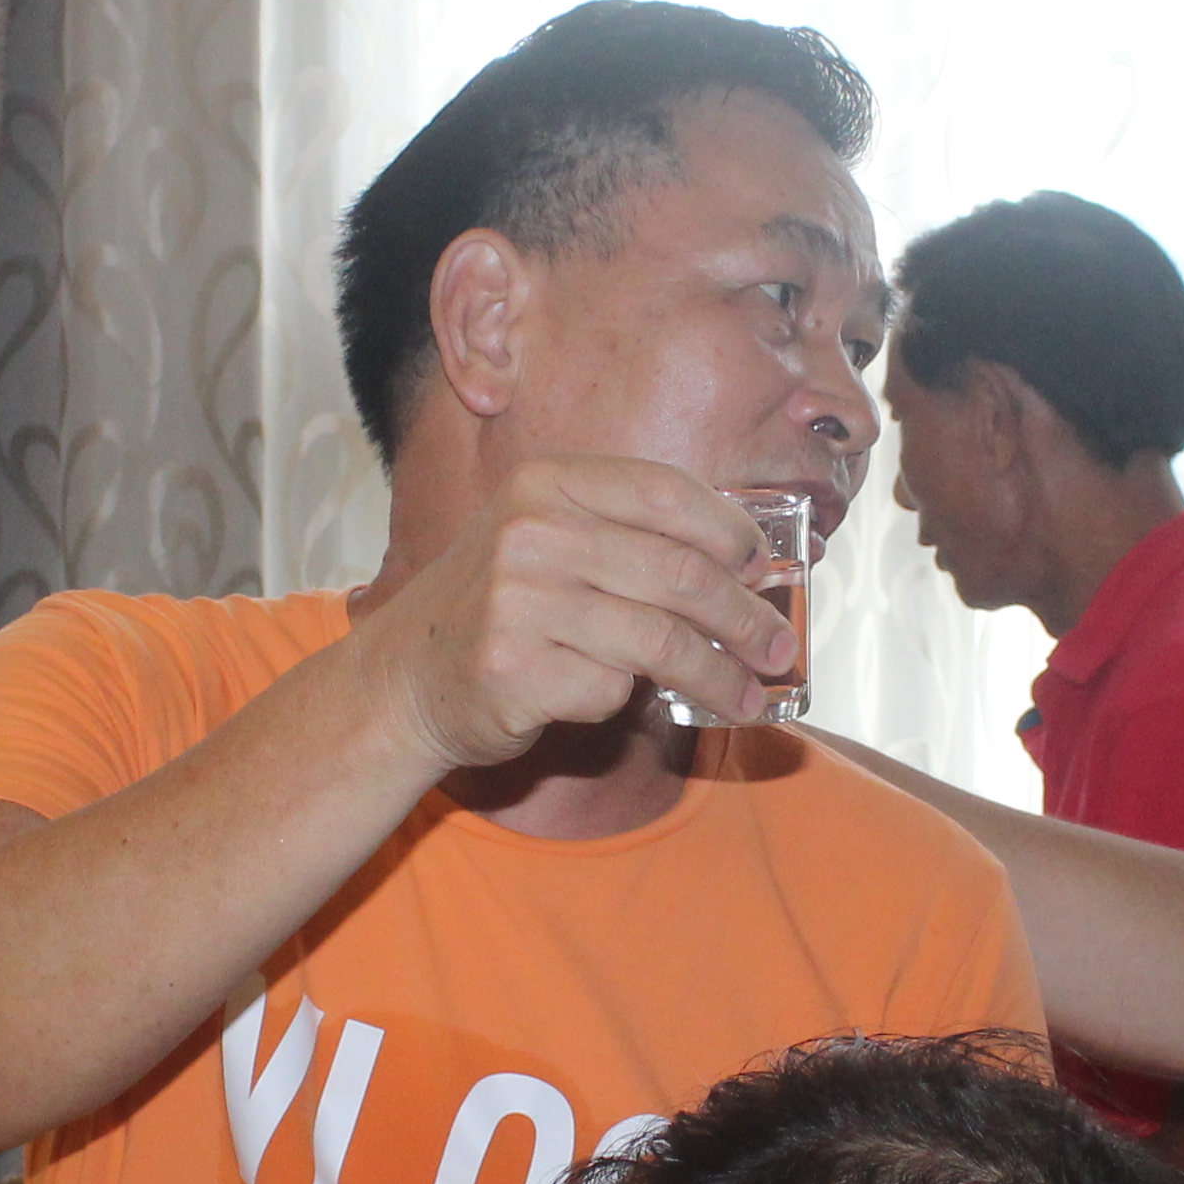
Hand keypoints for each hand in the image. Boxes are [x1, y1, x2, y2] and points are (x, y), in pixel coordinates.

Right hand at [349, 454, 799, 762]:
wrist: (405, 677)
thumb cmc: (501, 607)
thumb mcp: (548, 539)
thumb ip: (628, 536)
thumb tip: (748, 563)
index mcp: (548, 483)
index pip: (668, 492)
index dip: (730, 532)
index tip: (763, 568)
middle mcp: (531, 531)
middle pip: (680, 573)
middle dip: (745, 617)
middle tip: (778, 647)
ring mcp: (519, 600)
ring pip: (661, 641)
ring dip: (718, 675)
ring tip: (747, 695)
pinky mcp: (515, 669)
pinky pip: (611, 689)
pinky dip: (623, 701)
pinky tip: (611, 698)